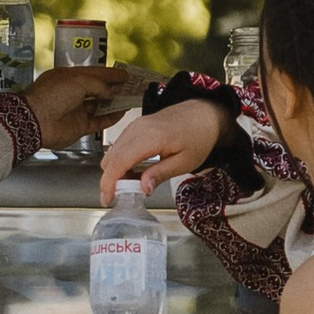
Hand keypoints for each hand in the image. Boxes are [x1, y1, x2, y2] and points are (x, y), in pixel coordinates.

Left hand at [21, 60, 143, 148]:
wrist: (36, 120)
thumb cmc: (52, 95)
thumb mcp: (79, 80)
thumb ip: (99, 85)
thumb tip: (110, 93)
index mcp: (69, 77)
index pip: (94, 73)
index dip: (110, 73)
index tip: (124, 74)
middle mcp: (72, 93)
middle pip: (98, 90)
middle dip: (114, 88)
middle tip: (131, 86)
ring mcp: (75, 111)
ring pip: (99, 106)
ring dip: (114, 103)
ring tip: (130, 99)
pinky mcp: (78, 126)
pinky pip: (98, 122)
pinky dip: (110, 118)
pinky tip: (121, 113)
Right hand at [101, 97, 223, 198]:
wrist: (204, 114)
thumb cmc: (199, 136)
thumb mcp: (185, 162)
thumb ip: (160, 174)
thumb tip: (143, 188)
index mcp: (150, 137)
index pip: (119, 162)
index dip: (109, 183)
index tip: (108, 198)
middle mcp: (138, 128)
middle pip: (111, 158)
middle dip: (110, 180)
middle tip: (122, 196)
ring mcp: (135, 125)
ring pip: (112, 152)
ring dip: (115, 171)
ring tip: (132, 185)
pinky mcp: (136, 126)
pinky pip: (119, 146)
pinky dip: (120, 161)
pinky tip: (134, 172)